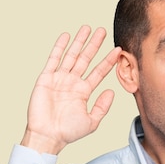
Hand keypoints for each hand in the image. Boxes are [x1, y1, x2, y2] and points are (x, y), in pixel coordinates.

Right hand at [22, 26, 121, 153]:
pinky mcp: (46, 78)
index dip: (108, 61)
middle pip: (86, 59)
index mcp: (83, 91)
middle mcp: (72, 82)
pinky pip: (54, 59)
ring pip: (72, 55)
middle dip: (94, 45)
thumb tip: (111, 92)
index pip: (98, 72)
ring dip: (79, 42)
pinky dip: (60, 47)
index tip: (118, 51)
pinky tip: (66, 36)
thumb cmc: (68, 132)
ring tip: (87, 28)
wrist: (48, 135)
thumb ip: (102, 107)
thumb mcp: (92, 121)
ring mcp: (59, 78)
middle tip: (103, 31)